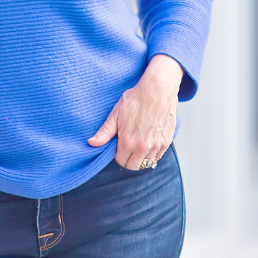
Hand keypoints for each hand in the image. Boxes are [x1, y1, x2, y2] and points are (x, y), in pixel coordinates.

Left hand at [87, 54, 182, 168]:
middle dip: (128, 159)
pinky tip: (148, 142)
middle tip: (127, 147)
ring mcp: (156, 145)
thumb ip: (104, 132)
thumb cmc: (135, 100)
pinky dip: (153, 153)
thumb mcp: (115, 114)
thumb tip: (91, 143)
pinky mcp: (166, 142)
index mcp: (127, 143)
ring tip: (138, 144)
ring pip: (147, 163)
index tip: (118, 145)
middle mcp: (142, 148)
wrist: (157, 90)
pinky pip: (158, 156)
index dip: (117, 154)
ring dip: (141, 157)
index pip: (120, 161)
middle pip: (134, 166)